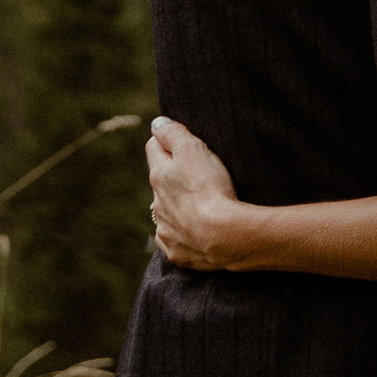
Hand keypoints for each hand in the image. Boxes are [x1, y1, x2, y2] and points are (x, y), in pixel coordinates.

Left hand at [146, 115, 249, 269]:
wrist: (222, 236)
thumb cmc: (209, 188)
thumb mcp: (193, 149)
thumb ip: (173, 134)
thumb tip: (157, 123)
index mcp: (159, 176)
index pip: (154, 148)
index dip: (166, 140)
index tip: (180, 140)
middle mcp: (156, 203)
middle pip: (161, 182)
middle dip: (173, 176)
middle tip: (197, 174)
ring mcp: (165, 229)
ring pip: (166, 212)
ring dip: (178, 207)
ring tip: (201, 206)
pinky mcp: (177, 252)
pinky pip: (175, 239)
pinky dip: (183, 234)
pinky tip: (198, 232)